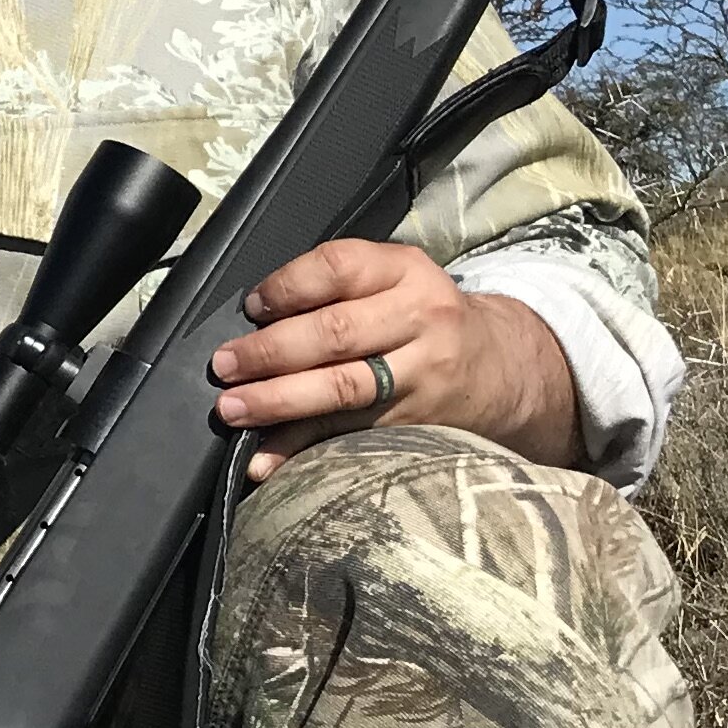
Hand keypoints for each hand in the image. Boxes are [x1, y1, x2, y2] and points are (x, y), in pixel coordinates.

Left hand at [207, 239, 580, 477]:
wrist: (502, 368)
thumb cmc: (423, 319)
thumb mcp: (394, 281)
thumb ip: (335, 289)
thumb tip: (253, 320)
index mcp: (405, 271)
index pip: (339, 267)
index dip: (287, 287)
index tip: (252, 308)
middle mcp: (420, 318)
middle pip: (335, 333)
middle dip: (270, 351)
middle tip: (224, 365)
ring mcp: (423, 374)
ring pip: (343, 387)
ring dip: (279, 401)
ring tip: (234, 408)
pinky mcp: (418, 423)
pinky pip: (349, 435)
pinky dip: (301, 449)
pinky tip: (265, 460)